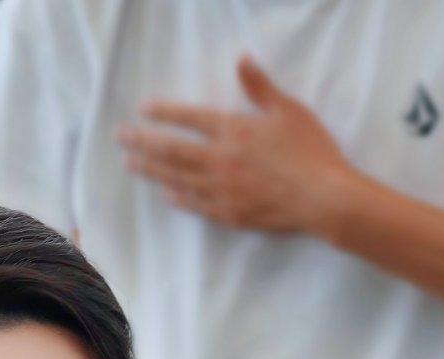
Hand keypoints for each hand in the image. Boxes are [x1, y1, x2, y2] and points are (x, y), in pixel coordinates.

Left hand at [118, 55, 349, 232]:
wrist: (322, 198)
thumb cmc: (310, 150)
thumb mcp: (287, 110)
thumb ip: (259, 87)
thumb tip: (241, 60)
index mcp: (233, 130)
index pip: (189, 118)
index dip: (163, 113)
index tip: (142, 110)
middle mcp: (219, 160)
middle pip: (171, 150)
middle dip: (143, 143)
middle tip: (121, 138)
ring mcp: (221, 190)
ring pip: (176, 178)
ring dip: (151, 171)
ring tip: (131, 164)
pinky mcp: (228, 214)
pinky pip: (194, 204)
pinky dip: (176, 197)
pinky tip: (164, 193)